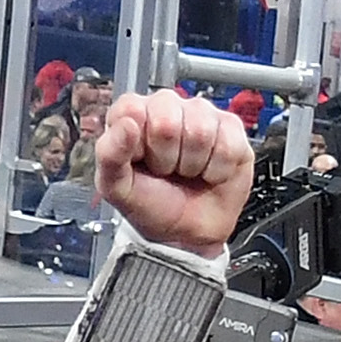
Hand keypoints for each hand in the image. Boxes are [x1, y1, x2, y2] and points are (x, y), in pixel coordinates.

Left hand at [95, 90, 253, 258]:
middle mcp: (167, 108)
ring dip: (192, 164)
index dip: (137, 142)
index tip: (139, 162)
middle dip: (166, 157)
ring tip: (185, 172)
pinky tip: (207, 172)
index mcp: (131, 115)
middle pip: (168, 120)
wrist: (186, 234)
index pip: (131, 109)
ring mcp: (201, 114)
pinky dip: (216, 169)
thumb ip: (109, 154)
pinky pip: (227, 144)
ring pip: (200, 131)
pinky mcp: (231, 128)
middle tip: (164, 171)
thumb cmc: (150, 205)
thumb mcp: (116, 188)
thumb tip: (125, 124)